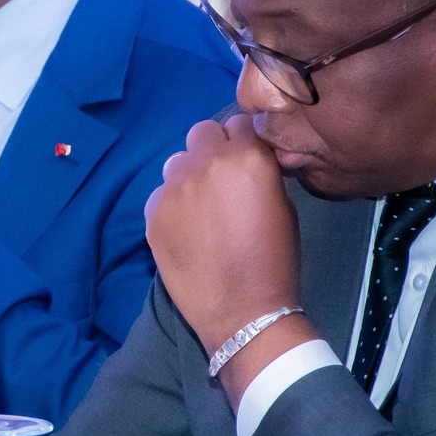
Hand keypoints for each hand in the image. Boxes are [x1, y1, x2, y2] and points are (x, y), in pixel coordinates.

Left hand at [145, 115, 314, 397]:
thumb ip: (261, 172)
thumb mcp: (283, 206)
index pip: (240, 123)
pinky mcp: (152, 214)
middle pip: (204, 133)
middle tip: (223, 180)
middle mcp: (205, 163)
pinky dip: (172, 204)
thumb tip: (248, 160)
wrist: (243, 312)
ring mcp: (173, 188)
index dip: (245, 141)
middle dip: (214, 150)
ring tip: (201, 206)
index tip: (247, 160)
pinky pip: (161, 194)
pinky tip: (185, 229)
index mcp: (246, 157)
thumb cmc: (275, 261)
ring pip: (177, 162)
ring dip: (190, 174)